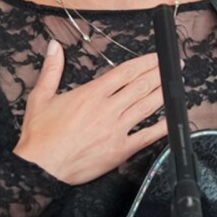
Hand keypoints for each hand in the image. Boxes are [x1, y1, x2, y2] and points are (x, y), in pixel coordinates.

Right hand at [14, 40, 167, 184]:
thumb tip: (54, 46)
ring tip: (177, 83)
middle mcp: (108, 109)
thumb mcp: (41, 97)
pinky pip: (147, 136)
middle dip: (160, 73)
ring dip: (164, 92)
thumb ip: (52, 70)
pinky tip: (172, 118)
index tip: (158, 56)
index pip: (125, 72)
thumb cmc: (39, 136)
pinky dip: (162, 127)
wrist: (40, 170)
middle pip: (141, 86)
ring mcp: (116, 130)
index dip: (145, 62)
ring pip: (147, 106)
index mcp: (91, 94)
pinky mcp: (120, 151)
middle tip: (175, 65)